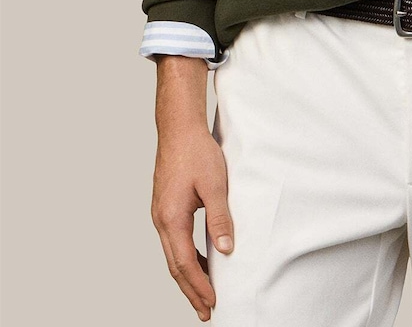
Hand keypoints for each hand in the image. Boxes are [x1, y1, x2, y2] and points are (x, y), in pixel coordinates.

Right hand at [151, 123, 233, 321]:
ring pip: (173, 255)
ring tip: (205, 293)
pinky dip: (186, 257)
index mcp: (171, 218)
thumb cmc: (196, 152)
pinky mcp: (165, 207)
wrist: (179, 128)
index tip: (213, 303)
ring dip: (189, 275)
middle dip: (191, 290)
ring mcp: (161, 214)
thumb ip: (220, 218)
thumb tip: (226, 250)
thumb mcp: (215, 184)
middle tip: (206, 311)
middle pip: (175, 266)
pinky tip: (201, 260)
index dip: (200, 285)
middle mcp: (161, 220)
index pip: (185, 263)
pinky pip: (174, 241)